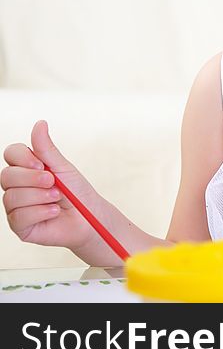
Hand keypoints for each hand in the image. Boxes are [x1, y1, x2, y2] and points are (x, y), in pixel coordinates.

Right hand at [2, 121, 106, 251]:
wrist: (89, 217)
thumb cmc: (77, 191)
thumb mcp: (63, 167)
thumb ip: (47, 149)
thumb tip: (40, 123)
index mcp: (26, 168)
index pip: (11, 154)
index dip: (22, 157)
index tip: (41, 164)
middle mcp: (17, 186)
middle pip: (7, 176)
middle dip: (33, 179)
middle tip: (53, 182)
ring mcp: (15, 206)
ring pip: (12, 197)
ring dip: (40, 197)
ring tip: (57, 198)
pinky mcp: (19, 225)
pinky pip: (19, 216)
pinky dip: (41, 212)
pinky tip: (53, 211)